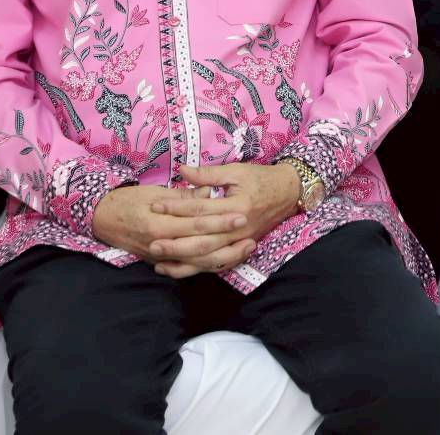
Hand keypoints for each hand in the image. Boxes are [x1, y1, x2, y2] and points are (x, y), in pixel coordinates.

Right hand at [91, 185, 250, 268]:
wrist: (102, 218)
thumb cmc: (128, 200)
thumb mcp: (154, 193)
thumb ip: (182, 196)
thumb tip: (208, 193)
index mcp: (159, 223)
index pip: (196, 223)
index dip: (220, 220)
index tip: (241, 214)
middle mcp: (161, 244)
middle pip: (201, 247)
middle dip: (228, 241)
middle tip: (251, 234)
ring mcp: (161, 257)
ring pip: (198, 263)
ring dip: (224, 258)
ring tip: (246, 249)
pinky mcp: (161, 262)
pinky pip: (188, 269)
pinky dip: (207, 266)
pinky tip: (225, 261)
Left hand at [145, 164, 300, 278]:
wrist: (288, 192)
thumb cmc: (261, 178)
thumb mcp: (236, 170)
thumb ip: (207, 174)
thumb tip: (182, 171)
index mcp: (237, 205)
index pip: (201, 209)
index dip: (177, 208)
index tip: (155, 206)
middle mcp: (239, 228)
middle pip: (203, 240)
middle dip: (176, 243)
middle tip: (151, 242)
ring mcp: (240, 241)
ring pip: (208, 257)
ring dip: (183, 260)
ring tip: (159, 260)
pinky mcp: (240, 248)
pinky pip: (216, 263)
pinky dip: (197, 268)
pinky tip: (178, 268)